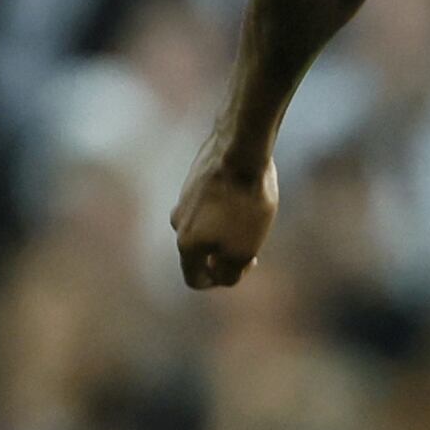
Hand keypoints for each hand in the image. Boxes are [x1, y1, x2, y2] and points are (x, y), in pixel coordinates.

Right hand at [169, 120, 278, 290]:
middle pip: (200, 252)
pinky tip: (245, 193)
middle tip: (253, 238)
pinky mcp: (194, 178)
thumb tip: (219, 276)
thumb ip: (229, 272)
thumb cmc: (245, 204)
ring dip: (226, 228)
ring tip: (252, 213)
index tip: (246, 264)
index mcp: (186, 244)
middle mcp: (177, 222)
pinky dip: (225, 206)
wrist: (241, 148)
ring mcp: (183, 198)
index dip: (219, 281)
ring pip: (205, 226)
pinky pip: (209, 203)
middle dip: (225, 252)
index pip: (194, 279)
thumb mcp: (244, 250)